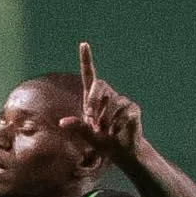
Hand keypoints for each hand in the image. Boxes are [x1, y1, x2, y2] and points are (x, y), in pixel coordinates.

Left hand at [58, 42, 143, 167]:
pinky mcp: (133, 109)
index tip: (83, 44)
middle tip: (90, 117)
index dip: (86, 59)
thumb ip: (77, 126)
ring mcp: (122, 101)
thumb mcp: (86, 134)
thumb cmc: (101, 141)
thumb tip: (62, 123)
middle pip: (100, 84)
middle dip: (93, 100)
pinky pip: (124, 112)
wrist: (121, 152)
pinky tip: (114, 132)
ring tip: (104, 131)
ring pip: (113, 102)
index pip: (89, 74)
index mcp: (93, 98)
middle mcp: (108, 95)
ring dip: (106, 118)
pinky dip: (117, 124)